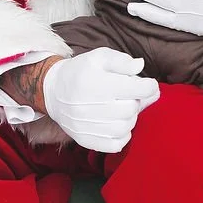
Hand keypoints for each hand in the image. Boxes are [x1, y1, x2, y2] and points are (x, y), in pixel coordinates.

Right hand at [43, 49, 159, 152]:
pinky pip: (116, 144)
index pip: (135, 89)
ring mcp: (87, 126)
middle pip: (132, 108)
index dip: (149, 86)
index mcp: (97, 83)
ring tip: (121, 107)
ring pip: (126, 127)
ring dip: (130, 117)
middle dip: (135, 100)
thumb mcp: (99, 57)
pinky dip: (123, 135)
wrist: (53, 91)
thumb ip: (121, 61)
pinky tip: (116, 122)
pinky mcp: (86, 140)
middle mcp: (90, 106)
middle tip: (128, 95)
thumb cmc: (80, 72)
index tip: (149, 84)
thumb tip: (139, 66)